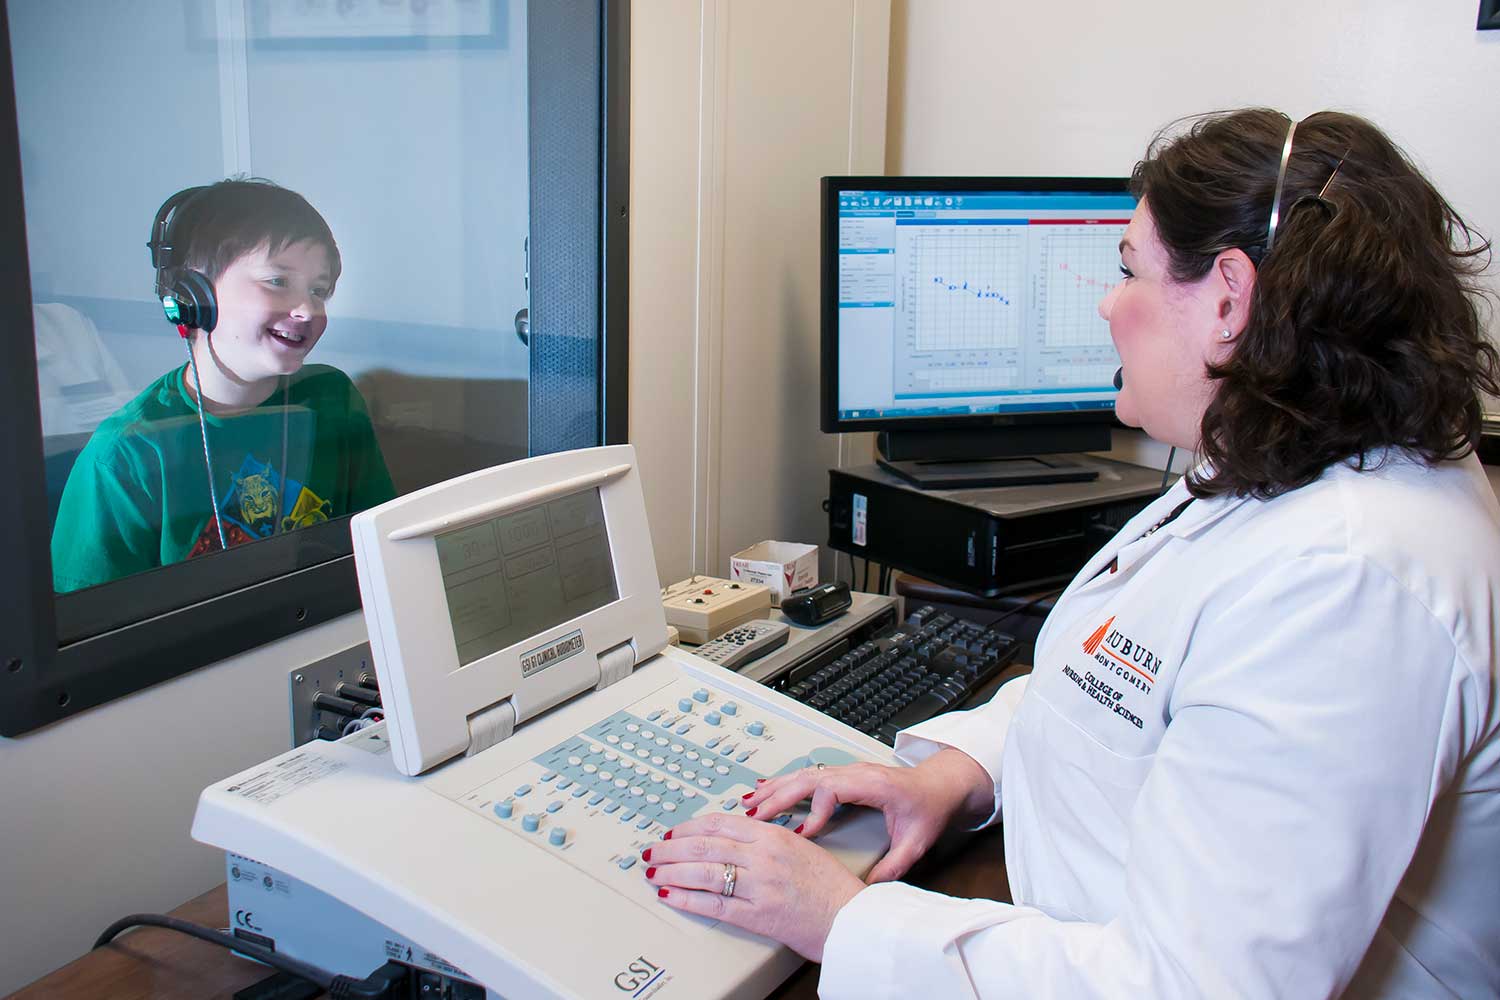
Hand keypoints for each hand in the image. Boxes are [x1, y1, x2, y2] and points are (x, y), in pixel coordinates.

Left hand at [644, 812, 864, 961]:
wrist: (851, 919)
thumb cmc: (832, 887)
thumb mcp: (801, 847)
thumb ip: (768, 840)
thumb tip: (736, 835)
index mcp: (774, 836)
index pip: (721, 823)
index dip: (690, 827)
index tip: (675, 832)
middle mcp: (764, 857)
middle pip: (705, 845)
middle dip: (672, 849)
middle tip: (654, 852)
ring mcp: (759, 886)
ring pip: (703, 872)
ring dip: (672, 872)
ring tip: (655, 873)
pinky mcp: (757, 914)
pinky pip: (713, 904)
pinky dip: (687, 899)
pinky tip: (671, 896)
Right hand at [741, 749, 992, 882]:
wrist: (940, 785)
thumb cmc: (929, 808)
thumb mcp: (917, 841)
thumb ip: (896, 865)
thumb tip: (871, 890)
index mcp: (873, 784)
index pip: (834, 789)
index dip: (816, 810)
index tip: (805, 831)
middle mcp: (856, 773)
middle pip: (810, 778)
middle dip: (780, 796)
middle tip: (755, 816)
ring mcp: (847, 772)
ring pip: (804, 774)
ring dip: (776, 788)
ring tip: (750, 805)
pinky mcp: (842, 776)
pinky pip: (808, 776)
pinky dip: (784, 784)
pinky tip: (765, 792)